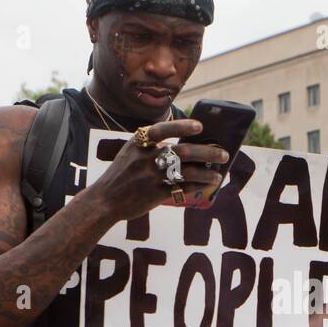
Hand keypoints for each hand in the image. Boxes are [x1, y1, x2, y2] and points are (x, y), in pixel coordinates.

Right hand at [89, 119, 228, 219]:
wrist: (104, 200)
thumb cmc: (122, 174)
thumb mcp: (130, 153)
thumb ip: (151, 147)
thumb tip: (186, 145)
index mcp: (138, 143)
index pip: (162, 130)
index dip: (181, 127)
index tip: (200, 126)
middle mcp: (144, 158)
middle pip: (181, 151)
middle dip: (206, 152)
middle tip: (223, 153)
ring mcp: (149, 177)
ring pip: (185, 172)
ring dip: (206, 173)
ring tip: (218, 174)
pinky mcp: (153, 195)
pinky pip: (180, 189)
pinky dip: (196, 186)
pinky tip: (206, 185)